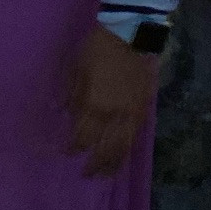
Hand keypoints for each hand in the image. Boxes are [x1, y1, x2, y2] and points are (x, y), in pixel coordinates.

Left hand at [67, 24, 159, 175]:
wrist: (129, 34)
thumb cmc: (97, 49)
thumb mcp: (76, 70)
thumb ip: (73, 97)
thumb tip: (67, 117)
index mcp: (94, 105)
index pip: (83, 137)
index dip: (73, 148)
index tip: (66, 152)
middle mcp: (114, 115)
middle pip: (105, 150)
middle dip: (95, 165)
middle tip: (86, 174)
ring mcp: (131, 113)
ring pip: (123, 147)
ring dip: (113, 163)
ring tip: (105, 174)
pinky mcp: (143, 108)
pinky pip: (134, 136)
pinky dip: (126, 149)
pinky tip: (121, 154)